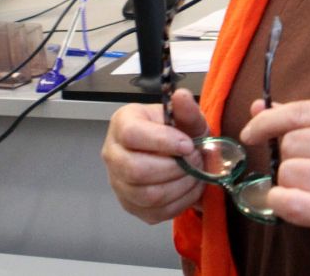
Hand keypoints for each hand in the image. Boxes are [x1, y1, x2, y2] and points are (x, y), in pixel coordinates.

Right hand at [101, 88, 207, 223]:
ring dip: (180, 186)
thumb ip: (186, 109)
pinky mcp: (131, 206)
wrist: (178, 154)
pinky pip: (155, 212)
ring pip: (146, 195)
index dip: (163, 142)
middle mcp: (113, 154)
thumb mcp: (186, 118)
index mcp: (122, 124)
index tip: (188, 144)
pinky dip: (180, 202)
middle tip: (195, 159)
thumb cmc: (178, 132)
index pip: (132, 135)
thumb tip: (181, 96)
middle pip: (135, 170)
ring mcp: (119, 183)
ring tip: (196, 174)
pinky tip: (190, 188)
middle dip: (174, 168)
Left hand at [241, 99, 309, 274]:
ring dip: (289, 184)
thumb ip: (306, 122)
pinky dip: (281, 203)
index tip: (251, 132)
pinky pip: (286, 199)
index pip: (301, 111)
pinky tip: (295, 206)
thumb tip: (258, 107)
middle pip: (290, 142)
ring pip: (286, 171)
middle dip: (289, 159)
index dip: (269, 120)